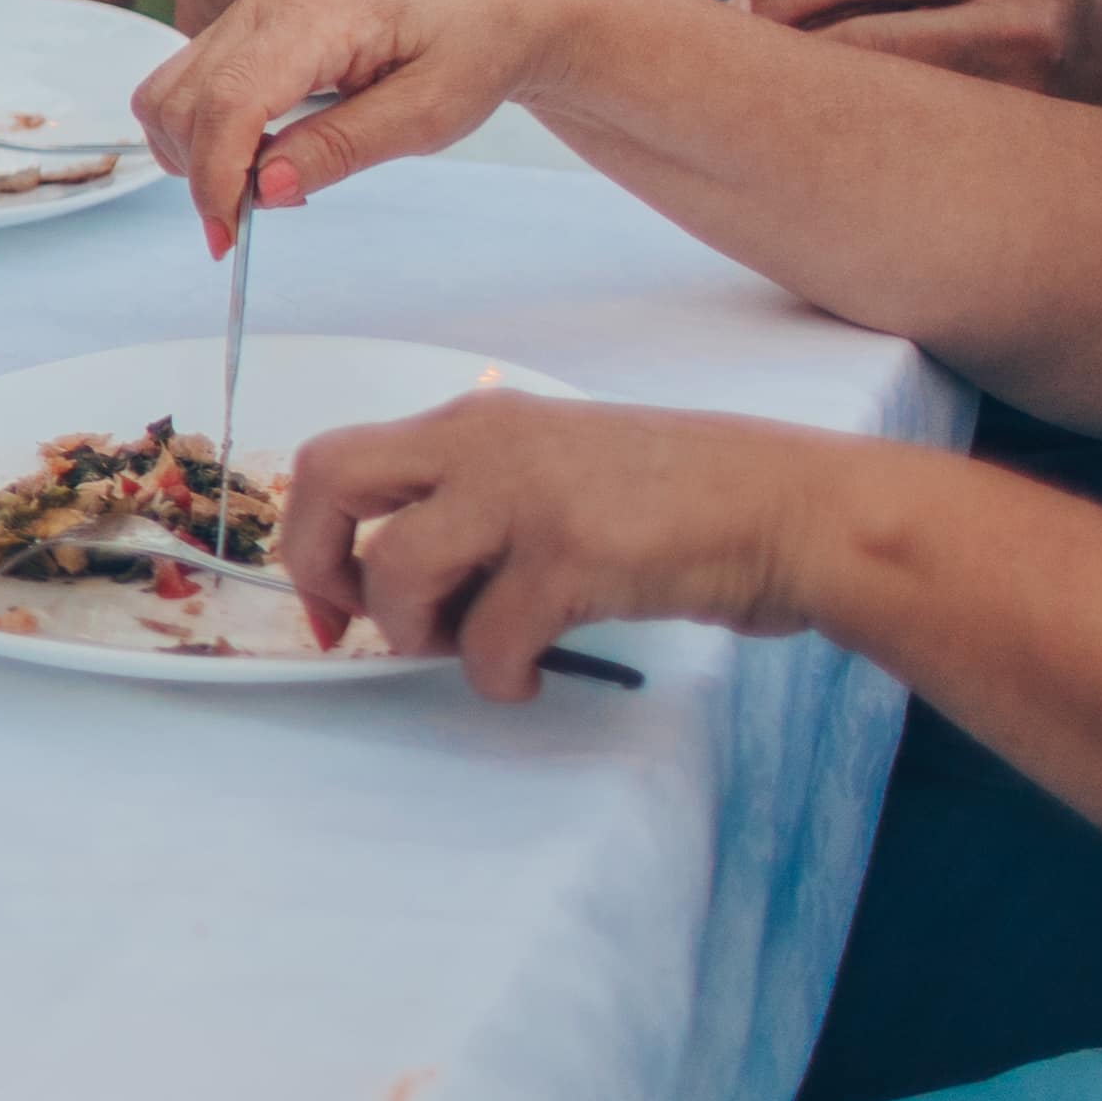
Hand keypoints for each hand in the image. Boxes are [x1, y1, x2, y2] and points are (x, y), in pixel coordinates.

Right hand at [131, 0, 614, 241]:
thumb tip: (266, 189)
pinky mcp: (244, 28)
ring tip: (262, 184)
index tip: (230, 237)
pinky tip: (257, 154)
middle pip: (180, 101)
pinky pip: (188, 86)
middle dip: (200, 174)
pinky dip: (202, 134)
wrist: (494, 5)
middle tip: (251, 222)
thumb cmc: (473, 50)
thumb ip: (343, 148)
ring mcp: (248, 10)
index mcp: (311, 15)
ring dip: (193, 154)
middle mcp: (263, 2)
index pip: (227, 103)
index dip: (217, 179)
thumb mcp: (428, 115)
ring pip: (167, 95)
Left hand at [276, 392, 850, 695]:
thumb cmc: (681, 503)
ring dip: (419, 636)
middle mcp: (487, 441)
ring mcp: (527, 494)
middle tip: (366, 624)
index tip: (332, 603)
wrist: (794, 510)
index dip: (307, 538)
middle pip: (330, 483)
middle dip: (323, 568)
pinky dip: (496, 679)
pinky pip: (486, 641)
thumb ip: (475, 500)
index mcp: (477, 422)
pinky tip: (530, 677)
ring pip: (397, 573)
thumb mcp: (558, 468)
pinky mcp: (574, 555)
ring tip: (475, 651)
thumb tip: (389, 578)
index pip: (335, 458)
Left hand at [745, 0, 1101, 120]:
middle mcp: (1021, 17)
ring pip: (887, 97)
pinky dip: (866, 138)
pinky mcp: (1027, 139)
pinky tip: (827, 144)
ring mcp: (1028, 87)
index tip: (735, 11)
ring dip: (818, 103)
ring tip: (764, 109)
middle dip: (789, 55)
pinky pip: (922, 139)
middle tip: (728, 71)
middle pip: (869, 38)